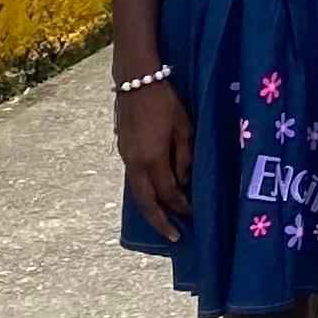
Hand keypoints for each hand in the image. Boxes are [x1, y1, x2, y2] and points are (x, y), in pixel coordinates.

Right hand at [115, 77, 192, 242]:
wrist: (136, 80)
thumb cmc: (165, 101)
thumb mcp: (183, 127)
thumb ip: (184, 157)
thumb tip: (183, 182)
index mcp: (151, 158)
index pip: (167, 193)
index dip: (180, 207)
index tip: (193, 217)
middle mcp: (134, 163)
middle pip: (145, 201)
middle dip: (159, 221)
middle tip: (173, 237)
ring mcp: (125, 157)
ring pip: (136, 192)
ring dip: (150, 208)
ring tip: (164, 221)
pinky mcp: (123, 150)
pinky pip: (133, 179)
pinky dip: (144, 192)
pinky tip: (154, 195)